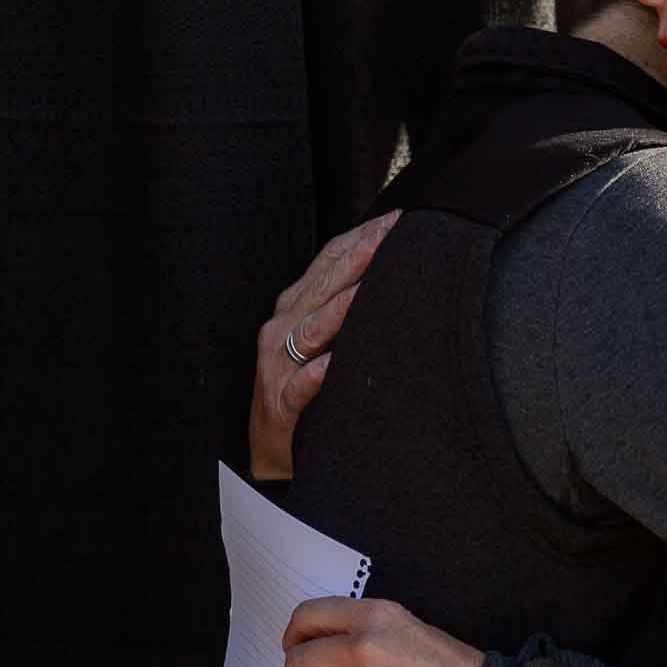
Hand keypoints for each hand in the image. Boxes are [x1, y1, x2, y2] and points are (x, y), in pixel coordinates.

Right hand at [250, 211, 400, 479]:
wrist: (270, 447)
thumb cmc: (305, 384)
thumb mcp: (324, 337)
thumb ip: (348, 303)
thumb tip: (395, 268)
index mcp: (297, 307)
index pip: (329, 262)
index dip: (360, 238)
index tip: (395, 219)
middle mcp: (283, 326)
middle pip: (322, 285)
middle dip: (356, 257)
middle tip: (389, 234)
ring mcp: (278, 364)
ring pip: (309, 331)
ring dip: (336, 310)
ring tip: (363, 290)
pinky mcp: (281, 403)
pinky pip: (298, 388)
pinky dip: (313, 376)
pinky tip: (329, 367)